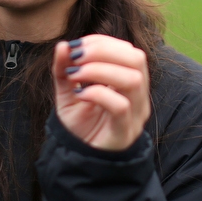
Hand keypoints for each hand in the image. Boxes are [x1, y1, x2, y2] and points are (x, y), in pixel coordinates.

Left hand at [51, 35, 150, 150]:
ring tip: (75, 75)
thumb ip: (64, 69)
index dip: (102, 42)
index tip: (76, 46)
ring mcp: (135, 114)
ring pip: (133, 80)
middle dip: (103, 51)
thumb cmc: (80, 124)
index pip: (128, 50)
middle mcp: (138, 95)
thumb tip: (63, 44)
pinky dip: (98, 93)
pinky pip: (121, 106)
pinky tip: (81, 94)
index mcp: (128, 81)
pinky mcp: (124, 131)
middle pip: (137, 59)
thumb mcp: (67, 92)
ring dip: (99, 70)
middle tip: (76, 57)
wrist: (79, 158)